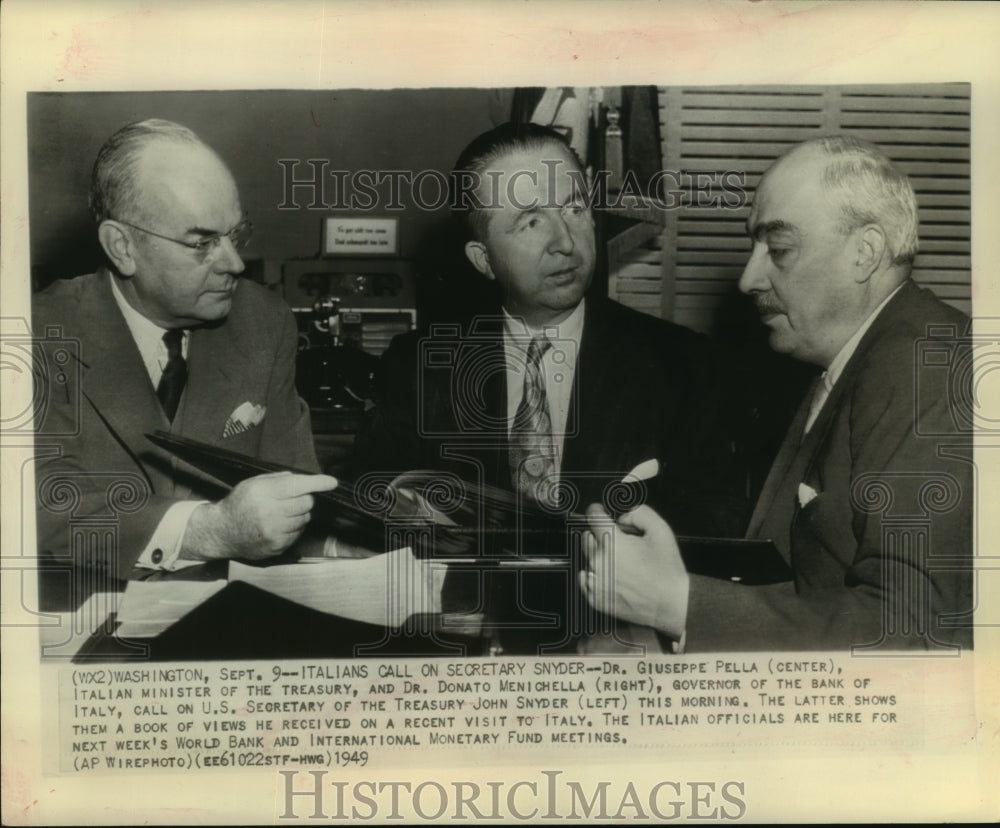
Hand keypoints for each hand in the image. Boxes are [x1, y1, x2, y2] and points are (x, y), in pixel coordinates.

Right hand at [181, 472, 338, 561]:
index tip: (332, 482)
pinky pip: (298, 533)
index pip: (298, 486)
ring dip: (299, 514)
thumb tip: (304, 480)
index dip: (318, 483)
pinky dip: (294, 527)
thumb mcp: (253, 483)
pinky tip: (279, 525)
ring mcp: (274, 532)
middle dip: (305, 498)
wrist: (222, 532)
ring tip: (282, 512)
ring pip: (305, 518)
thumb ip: (278, 479)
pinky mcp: (277, 546)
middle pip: (306, 503)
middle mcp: (269, 513)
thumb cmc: (239, 503)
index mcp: (263, 493)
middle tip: (293, 498)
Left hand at [578, 503, 688, 639]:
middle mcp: (599, 562)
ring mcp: (595, 582)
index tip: (600, 512)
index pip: (593, 517)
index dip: (597, 511)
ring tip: (621, 563)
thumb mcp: (661, 531)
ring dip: (599, 555)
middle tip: (620, 542)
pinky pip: (586, 579)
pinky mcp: (595, 599)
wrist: (672, 605)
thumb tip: (622, 517)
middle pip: (587, 537)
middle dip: (600, 534)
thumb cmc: (667, 571)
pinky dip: (595, 575)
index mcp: (613, 543)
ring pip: (587, 558)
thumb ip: (639, 514)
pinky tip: (613, 576)